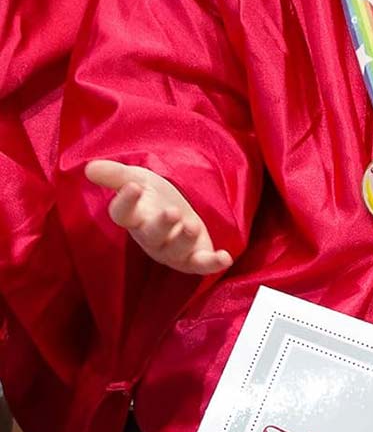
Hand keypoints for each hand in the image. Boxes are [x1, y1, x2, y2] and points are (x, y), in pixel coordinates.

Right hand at [85, 160, 232, 274]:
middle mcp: (152, 238)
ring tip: (191, 224)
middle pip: (152, 236)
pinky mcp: (195, 257)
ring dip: (184, 240)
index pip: (123, 213)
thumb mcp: (137, 178)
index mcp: (134, 218)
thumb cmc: (154, 197)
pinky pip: (202, 264)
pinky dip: (213, 263)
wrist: (179, 209)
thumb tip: (88, 167)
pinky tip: (225, 257)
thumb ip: (115, 175)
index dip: (126, 202)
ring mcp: (173, 250)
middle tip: (172, 211)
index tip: (134, 186)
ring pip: (176, 251)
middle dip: (162, 225)